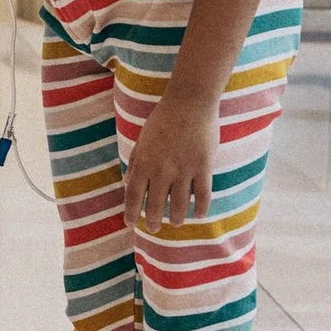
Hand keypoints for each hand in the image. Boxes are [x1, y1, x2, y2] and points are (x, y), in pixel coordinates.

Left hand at [124, 93, 218, 230]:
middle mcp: (162, 170)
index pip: (134, 195)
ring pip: (180, 204)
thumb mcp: (142, 139)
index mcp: (144, 162)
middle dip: (154, 220)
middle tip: (154, 229)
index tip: (130, 224)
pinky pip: (203, 194)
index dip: (131, 212)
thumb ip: (135, 162)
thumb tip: (126, 183)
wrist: (190, 101)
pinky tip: (198, 214)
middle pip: (156, 204)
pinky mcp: (204, 166)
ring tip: (177, 223)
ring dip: (177, 217)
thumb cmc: (163, 119)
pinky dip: (201, 207)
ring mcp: (184, 169)